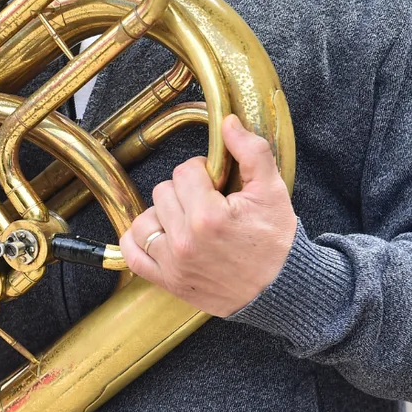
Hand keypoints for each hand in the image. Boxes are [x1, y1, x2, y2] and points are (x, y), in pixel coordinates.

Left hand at [119, 114, 297, 316]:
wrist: (279, 290)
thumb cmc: (276, 242)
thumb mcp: (273, 191)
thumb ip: (251, 152)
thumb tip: (227, 122)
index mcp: (208, 216)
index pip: (184, 171)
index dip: (203, 172)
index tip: (217, 184)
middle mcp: (185, 241)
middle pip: (163, 191)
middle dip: (185, 192)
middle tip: (208, 203)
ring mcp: (172, 264)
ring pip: (144, 219)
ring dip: (162, 214)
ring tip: (187, 219)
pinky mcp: (167, 281)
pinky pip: (132, 253)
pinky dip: (139, 240)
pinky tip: (159, 233)